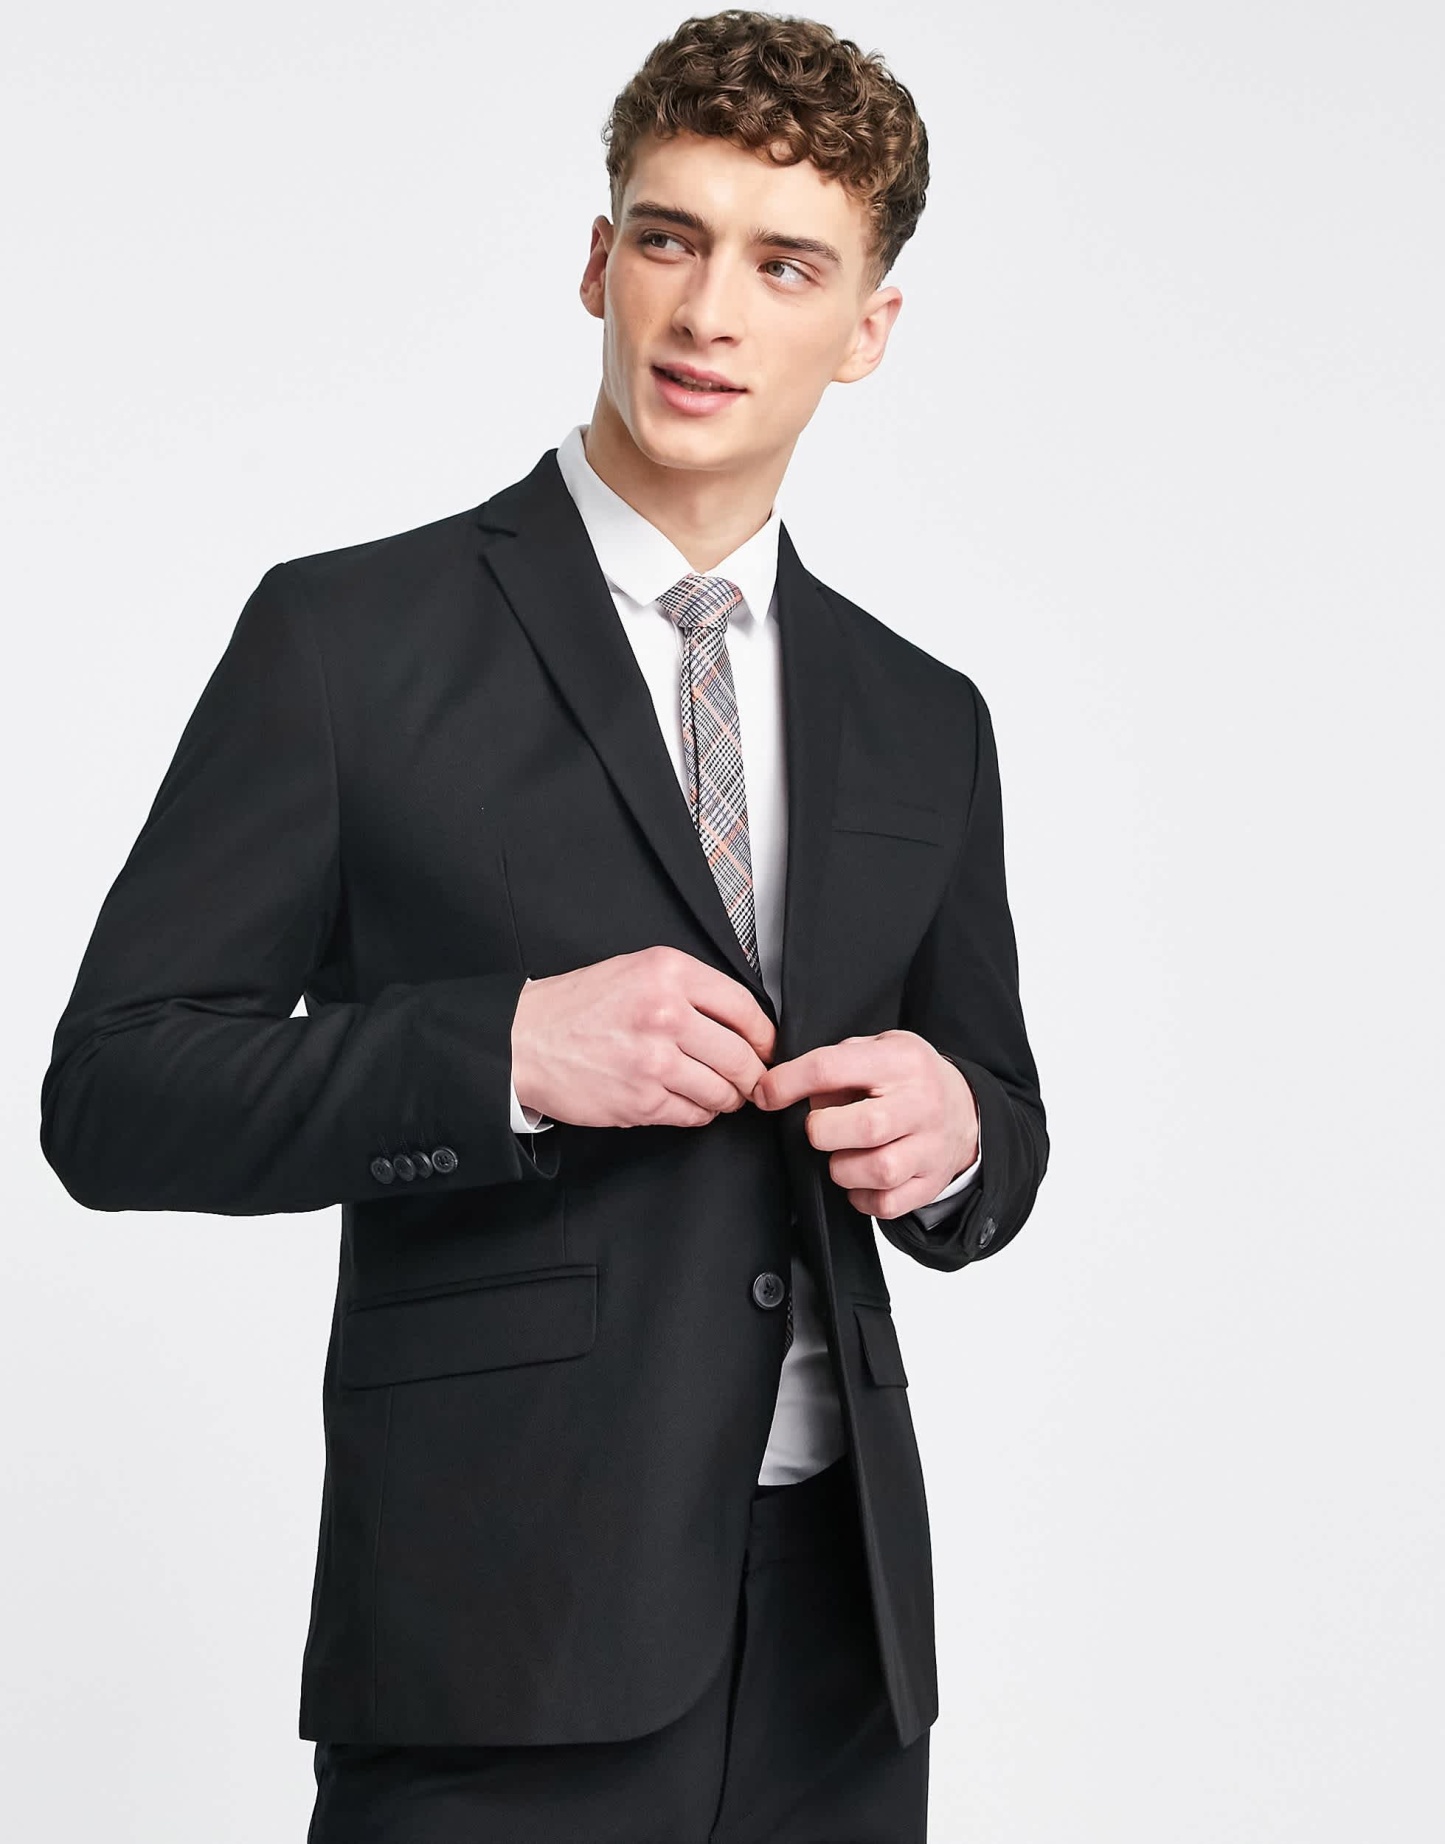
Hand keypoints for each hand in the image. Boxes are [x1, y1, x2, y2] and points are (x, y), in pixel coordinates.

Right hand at [511, 946, 775, 1128]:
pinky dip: (699, 1113)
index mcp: (668, 973)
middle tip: (749, 1080)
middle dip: (752, 1075)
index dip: (763, 1036)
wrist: (524, 1041)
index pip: (745, 1008)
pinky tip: (687, 1102)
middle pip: (741, 1056)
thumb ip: (688, 988)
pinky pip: (693, 1115)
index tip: (765, 1048)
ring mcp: (654, 1061)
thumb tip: (742, 1021)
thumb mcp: (636, 971)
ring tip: (715, 1092)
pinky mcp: (642, 1100)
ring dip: (726, 1098)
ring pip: (722, 1091)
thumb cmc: (577, 1006)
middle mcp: (666, 1013)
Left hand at [751, 1030, 978, 1217]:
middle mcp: (921, 1103)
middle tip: (820, 1129)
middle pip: (863, 1127)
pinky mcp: (931, 1183)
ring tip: (843, 1154)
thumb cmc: (908, 1078)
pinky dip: (862, 1197)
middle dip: (822, 1132)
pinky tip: (860, 1178)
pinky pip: (887, 1205)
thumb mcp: (879, 1047)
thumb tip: (784, 1087)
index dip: (788, 1082)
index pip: (832, 1068)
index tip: (765, 1093)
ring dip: (843, 1168)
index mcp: (900, 1060)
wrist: (965, 1108)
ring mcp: (930, 1147)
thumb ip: (838, 1062)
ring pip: (878, 1170)